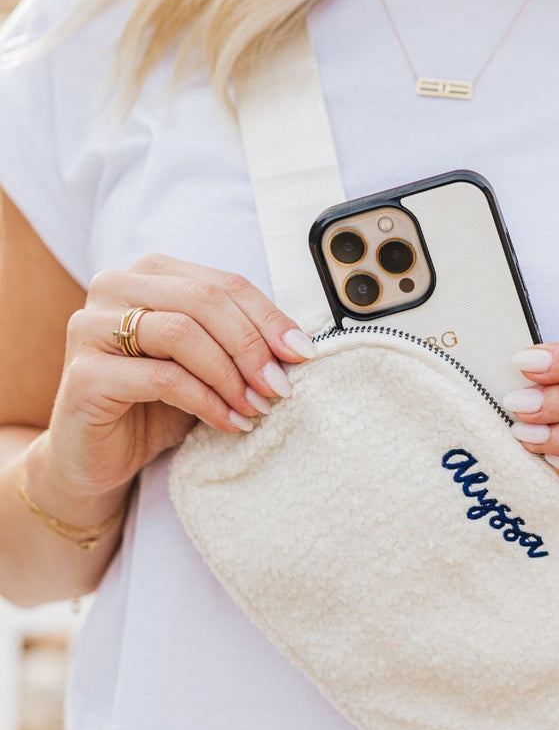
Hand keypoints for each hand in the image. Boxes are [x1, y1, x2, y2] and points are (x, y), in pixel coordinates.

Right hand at [37, 254, 314, 505]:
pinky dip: (206, 401)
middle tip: (279, 386)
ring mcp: (91, 327)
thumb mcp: (207, 364)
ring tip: (256, 407)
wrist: (99, 456)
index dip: (269, 317)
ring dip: (230, 374)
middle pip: (203, 299)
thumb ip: (240, 341)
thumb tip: (299, 345)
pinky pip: (162, 378)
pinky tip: (228, 422)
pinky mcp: (84, 373)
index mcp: (149, 273)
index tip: (303, 353)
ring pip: (181, 333)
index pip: (223, 283)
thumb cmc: (156, 404)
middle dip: (251, 345)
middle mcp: (113, 287)